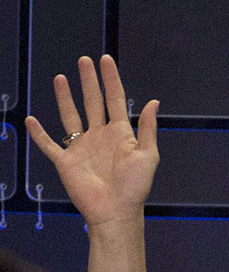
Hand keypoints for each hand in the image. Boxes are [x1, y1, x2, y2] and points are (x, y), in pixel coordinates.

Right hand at [26, 55, 159, 227]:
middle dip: (89, 81)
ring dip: (64, 97)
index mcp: (120, 133)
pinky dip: (39, 133)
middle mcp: (99, 136)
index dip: (110, 80)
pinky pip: (49, 144)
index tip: (105, 60)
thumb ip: (148, 128)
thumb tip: (154, 102)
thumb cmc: (136, 187)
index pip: (114, 99)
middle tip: (84, 60)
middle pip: (92, 101)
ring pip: (70, 116)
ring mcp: (81, 147)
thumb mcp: (148, 156)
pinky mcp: (66, 161)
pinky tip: (31, 119)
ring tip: (59, 77)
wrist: (117, 211)